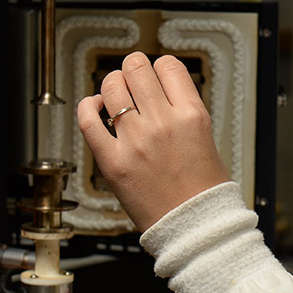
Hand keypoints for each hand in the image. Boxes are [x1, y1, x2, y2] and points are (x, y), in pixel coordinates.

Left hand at [77, 52, 229, 230]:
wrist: (194, 227)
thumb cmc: (203, 190)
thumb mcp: (204, 138)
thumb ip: (181, 112)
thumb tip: (158, 92)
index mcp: (191, 115)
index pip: (169, 66)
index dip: (159, 66)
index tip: (155, 74)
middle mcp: (163, 123)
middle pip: (137, 68)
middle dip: (132, 69)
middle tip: (132, 79)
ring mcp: (136, 141)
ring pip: (111, 87)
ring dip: (112, 85)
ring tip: (115, 95)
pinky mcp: (113, 161)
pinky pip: (88, 120)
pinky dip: (87, 107)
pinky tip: (95, 108)